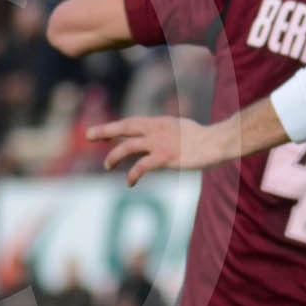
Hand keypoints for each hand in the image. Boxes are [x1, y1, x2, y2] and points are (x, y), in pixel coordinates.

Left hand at [90, 116, 207, 184]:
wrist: (216, 142)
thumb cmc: (205, 138)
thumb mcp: (182, 129)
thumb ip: (168, 132)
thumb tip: (163, 136)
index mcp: (159, 122)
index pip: (132, 123)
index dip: (116, 127)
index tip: (102, 131)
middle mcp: (156, 130)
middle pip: (124, 127)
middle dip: (105, 131)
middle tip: (88, 135)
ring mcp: (159, 143)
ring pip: (127, 148)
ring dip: (114, 157)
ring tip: (108, 166)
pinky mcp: (164, 158)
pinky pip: (141, 167)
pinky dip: (133, 175)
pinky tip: (130, 183)